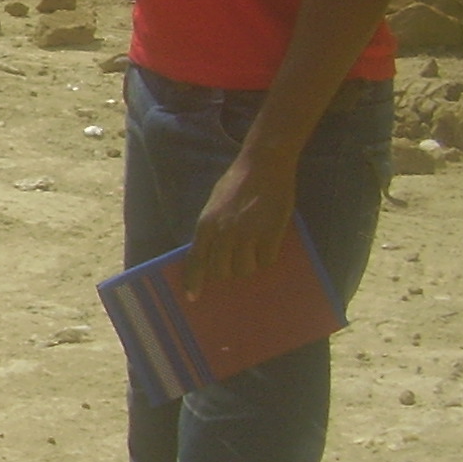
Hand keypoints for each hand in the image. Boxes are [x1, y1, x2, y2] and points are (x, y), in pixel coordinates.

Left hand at [185, 143, 297, 295]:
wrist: (263, 165)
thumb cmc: (236, 183)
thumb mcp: (214, 205)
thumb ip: (212, 229)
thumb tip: (213, 254)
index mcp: (206, 225)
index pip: (196, 260)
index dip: (194, 281)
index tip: (192, 296)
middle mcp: (224, 233)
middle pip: (222, 271)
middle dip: (228, 272)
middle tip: (236, 263)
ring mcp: (248, 235)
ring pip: (245, 269)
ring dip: (249, 265)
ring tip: (253, 252)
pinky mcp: (270, 234)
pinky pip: (267, 260)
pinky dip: (267, 257)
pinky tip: (268, 245)